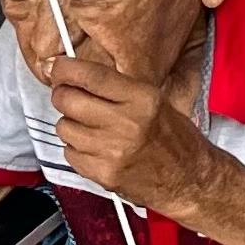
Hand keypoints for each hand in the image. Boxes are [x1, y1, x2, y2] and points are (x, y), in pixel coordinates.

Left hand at [43, 47, 227, 214]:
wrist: (189, 179)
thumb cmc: (175, 139)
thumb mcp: (154, 100)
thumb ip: (116, 87)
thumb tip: (76, 73)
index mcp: (142, 99)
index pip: (91, 75)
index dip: (65, 68)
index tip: (55, 66)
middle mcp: (126, 124)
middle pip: (68, 99)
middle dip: (63, 94)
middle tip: (69, 94)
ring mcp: (112, 152)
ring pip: (64, 126)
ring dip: (71, 123)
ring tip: (91, 126)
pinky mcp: (102, 174)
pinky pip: (69, 153)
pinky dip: (76, 148)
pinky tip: (95, 146)